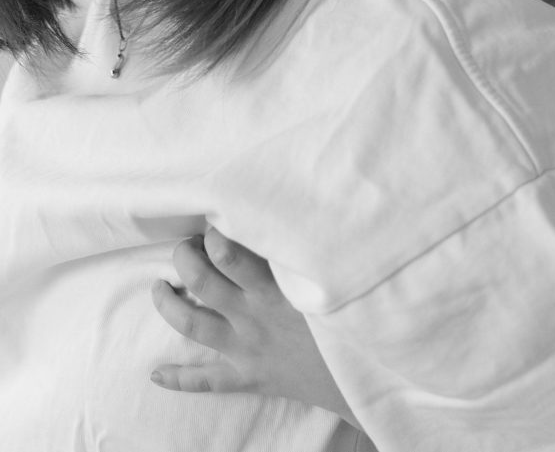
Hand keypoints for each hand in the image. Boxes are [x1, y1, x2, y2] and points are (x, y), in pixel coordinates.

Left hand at [151, 228, 359, 427]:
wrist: (362, 376)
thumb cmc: (348, 317)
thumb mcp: (327, 276)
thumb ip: (301, 248)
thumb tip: (275, 211)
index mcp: (273, 288)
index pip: (228, 252)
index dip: (212, 233)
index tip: (214, 218)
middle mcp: (253, 316)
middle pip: (201, 282)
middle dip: (184, 259)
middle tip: (185, 247)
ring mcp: (246, 349)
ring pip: (192, 325)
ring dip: (168, 305)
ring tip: (158, 287)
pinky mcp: (248, 377)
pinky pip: (206, 381)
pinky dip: (178, 378)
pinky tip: (155, 373)